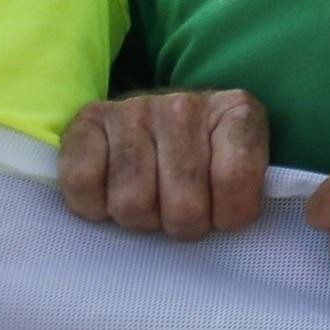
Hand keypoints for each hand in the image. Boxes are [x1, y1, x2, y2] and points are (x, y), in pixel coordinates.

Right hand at [59, 89, 268, 238]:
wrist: (157, 120)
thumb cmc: (205, 156)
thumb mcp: (244, 164)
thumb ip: (246, 189)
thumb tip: (232, 223)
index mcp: (237, 111)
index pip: (236, 178)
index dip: (229, 214)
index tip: (223, 215)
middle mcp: (186, 105)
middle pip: (184, 205)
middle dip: (182, 224)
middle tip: (179, 212)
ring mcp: (134, 109)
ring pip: (132, 203)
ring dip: (140, 219)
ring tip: (149, 202)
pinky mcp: (89, 122)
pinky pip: (83, 184)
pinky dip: (94, 205)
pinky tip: (111, 193)